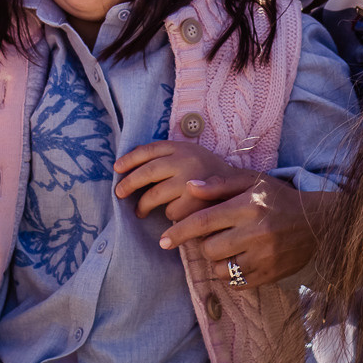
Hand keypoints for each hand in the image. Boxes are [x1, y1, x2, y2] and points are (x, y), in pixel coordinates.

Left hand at [113, 140, 251, 220]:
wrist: (247, 190)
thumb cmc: (214, 176)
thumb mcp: (195, 157)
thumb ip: (171, 157)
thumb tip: (131, 164)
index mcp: (183, 146)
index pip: (149, 149)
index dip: (129, 158)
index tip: (116, 168)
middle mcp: (185, 160)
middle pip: (146, 172)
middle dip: (128, 184)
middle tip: (119, 194)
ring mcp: (189, 181)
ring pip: (154, 195)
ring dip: (143, 205)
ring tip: (139, 212)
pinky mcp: (194, 202)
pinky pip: (170, 212)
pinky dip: (169, 216)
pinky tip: (174, 216)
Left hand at [157, 174, 337, 286]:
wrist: (319, 223)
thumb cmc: (279, 198)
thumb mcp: (253, 181)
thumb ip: (220, 184)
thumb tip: (189, 187)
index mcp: (248, 207)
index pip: (203, 222)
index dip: (179, 232)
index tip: (163, 240)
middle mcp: (255, 233)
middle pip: (208, 249)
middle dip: (204, 244)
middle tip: (215, 236)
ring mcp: (263, 257)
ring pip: (220, 269)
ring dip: (217, 261)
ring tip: (229, 247)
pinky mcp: (269, 275)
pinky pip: (236, 282)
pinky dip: (231, 274)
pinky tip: (240, 259)